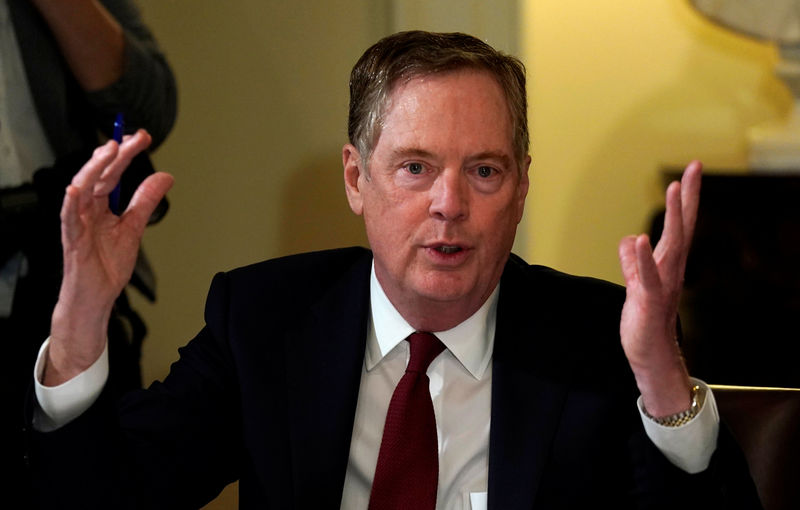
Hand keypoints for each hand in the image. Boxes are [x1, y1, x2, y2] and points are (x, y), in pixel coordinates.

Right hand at [45, 130, 172, 384]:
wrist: (97, 297)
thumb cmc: (108, 265)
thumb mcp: (134, 227)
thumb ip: (146, 201)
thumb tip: (166, 177)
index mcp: (100, 205)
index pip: (113, 173)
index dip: (126, 154)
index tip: (142, 137)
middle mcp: (87, 209)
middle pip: (99, 176)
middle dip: (114, 155)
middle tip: (131, 138)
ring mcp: (78, 223)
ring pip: (81, 190)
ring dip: (93, 169)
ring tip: (108, 151)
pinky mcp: (73, 241)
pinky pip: (68, 219)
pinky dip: (70, 203)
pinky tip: (74, 189)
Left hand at [617, 161, 700, 416]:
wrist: (649, 354)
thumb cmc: (645, 318)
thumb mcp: (636, 283)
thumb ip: (633, 261)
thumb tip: (630, 240)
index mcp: (668, 263)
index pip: (680, 224)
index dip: (685, 197)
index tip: (692, 169)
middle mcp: (671, 269)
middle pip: (682, 226)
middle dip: (688, 196)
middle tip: (695, 167)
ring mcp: (662, 283)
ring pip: (671, 245)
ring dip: (673, 216)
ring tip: (673, 188)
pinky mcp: (648, 300)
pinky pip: (647, 276)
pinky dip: (643, 258)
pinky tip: (641, 239)